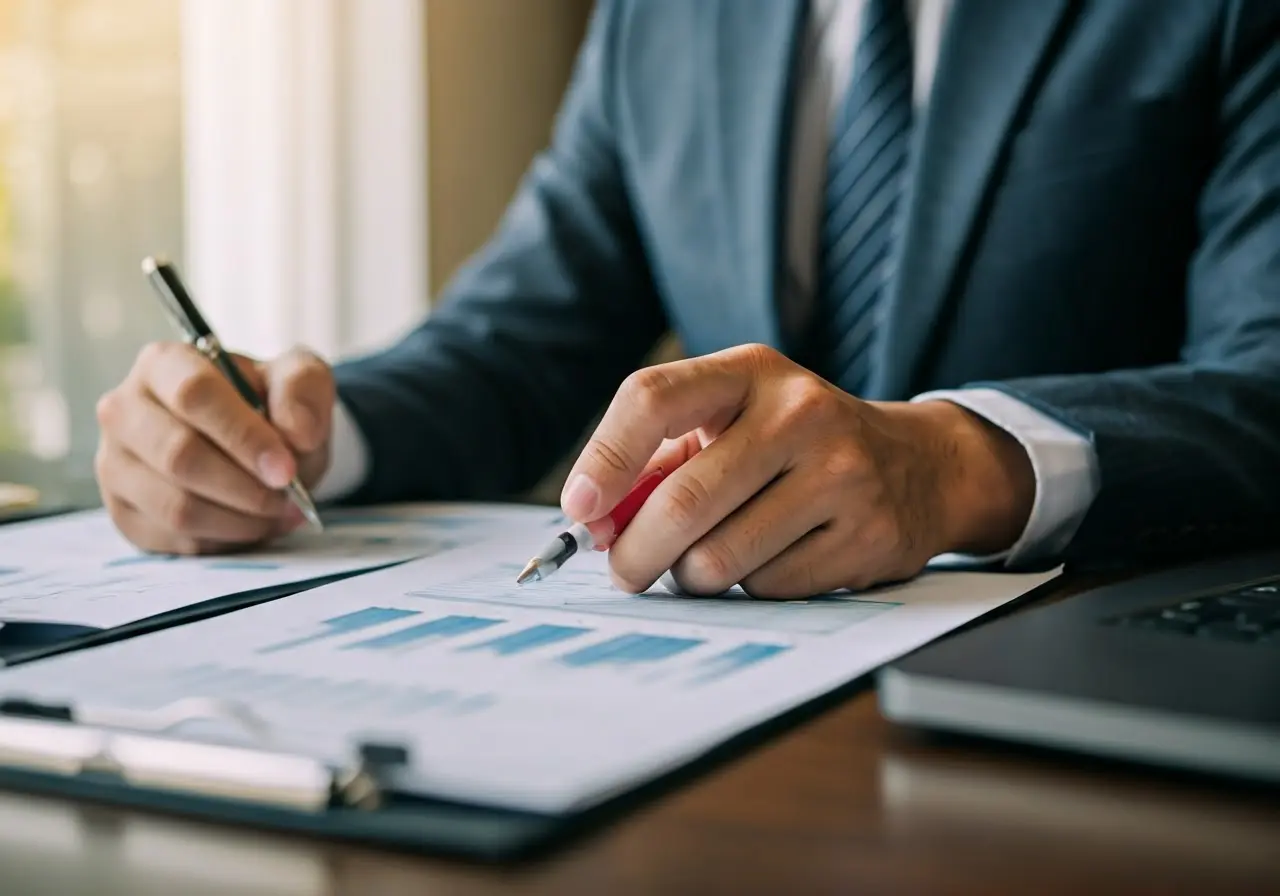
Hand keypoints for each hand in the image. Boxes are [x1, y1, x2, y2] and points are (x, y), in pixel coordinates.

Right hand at [95, 343, 334, 554]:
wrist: (253, 444)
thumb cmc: (270, 404)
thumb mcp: (300, 378)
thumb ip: (303, 389)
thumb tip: (297, 431)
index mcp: (164, 363)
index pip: (194, 394)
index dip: (243, 436)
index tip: (285, 469)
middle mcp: (124, 410)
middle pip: (179, 456)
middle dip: (245, 487)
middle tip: (287, 498)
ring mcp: (114, 463)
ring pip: (175, 506)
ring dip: (239, 519)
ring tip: (277, 512)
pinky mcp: (122, 511)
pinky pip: (174, 538)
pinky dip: (224, 540)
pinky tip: (251, 525)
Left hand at [560, 344, 1034, 597]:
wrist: (919, 466)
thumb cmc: (794, 445)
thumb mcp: (734, 423)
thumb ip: (662, 461)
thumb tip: (594, 521)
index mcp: (751, 371)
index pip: (653, 397)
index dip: (604, 458)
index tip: (578, 510)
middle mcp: (800, 412)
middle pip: (684, 499)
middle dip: (635, 552)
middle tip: (624, 572)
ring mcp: (841, 474)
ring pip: (720, 558)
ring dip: (693, 576)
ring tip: (707, 560)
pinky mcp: (867, 535)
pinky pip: (767, 587)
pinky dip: (750, 587)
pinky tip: (773, 558)